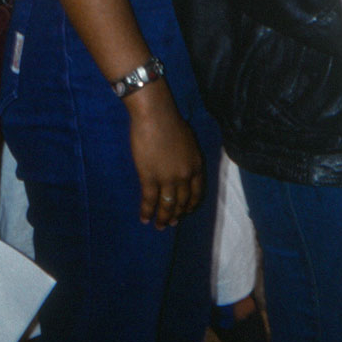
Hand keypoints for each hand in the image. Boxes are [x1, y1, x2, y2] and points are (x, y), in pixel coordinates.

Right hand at [127, 89, 204, 228]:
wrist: (155, 115)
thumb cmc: (170, 122)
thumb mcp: (188, 141)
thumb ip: (187, 157)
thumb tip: (181, 164)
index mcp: (196, 166)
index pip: (196, 193)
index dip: (190, 204)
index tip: (186, 211)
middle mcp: (185, 176)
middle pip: (182, 201)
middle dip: (177, 214)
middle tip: (172, 222)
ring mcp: (168, 178)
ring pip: (167, 205)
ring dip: (163, 218)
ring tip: (159, 227)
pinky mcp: (150, 177)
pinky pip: (149, 200)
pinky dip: (147, 211)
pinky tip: (144, 219)